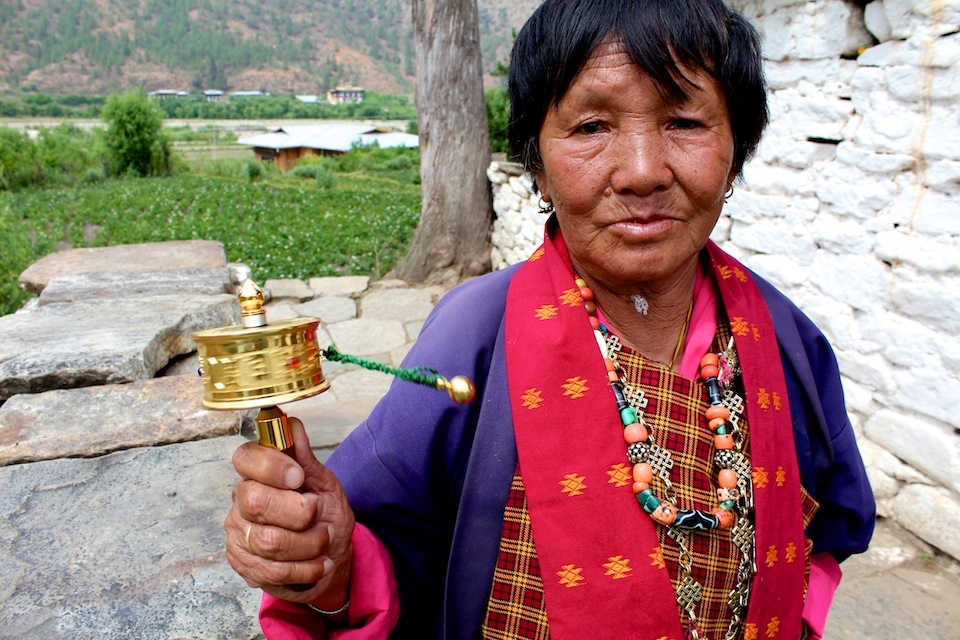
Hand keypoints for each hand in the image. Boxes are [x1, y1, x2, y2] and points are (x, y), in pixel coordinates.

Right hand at [225, 417, 353, 608]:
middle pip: (255, 501)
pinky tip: (320, 562)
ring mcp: (238, 535)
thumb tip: (292, 424)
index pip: (244, 458)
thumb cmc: (325, 515)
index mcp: (257, 473)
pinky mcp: (243, 565)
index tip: (298, 476)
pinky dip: (306, 568)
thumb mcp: (323, 483)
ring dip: (308, 543)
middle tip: (316, 512)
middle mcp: (240, 501)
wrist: (330, 556)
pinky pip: (273, 571)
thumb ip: (305, 458)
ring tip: (324, 539)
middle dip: (298, 512)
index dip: (271, 465)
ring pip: (268, 541)